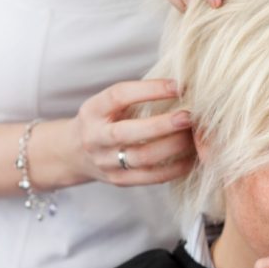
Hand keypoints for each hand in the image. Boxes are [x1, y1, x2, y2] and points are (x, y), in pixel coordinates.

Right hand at [66, 79, 194, 186]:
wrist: (73, 154)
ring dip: (174, 146)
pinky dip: (177, 167)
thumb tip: (182, 86)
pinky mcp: (120, 180)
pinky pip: (152, 177)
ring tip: (195, 136)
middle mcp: (95, 137)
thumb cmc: (104, 121)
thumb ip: (137, 96)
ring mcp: (106, 162)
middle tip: (189, 116)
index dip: (150, 90)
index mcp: (93, 111)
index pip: (119, 96)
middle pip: (129, 132)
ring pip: (144, 157)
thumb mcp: (108, 104)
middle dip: (163, 124)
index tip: (178, 86)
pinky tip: (192, 156)